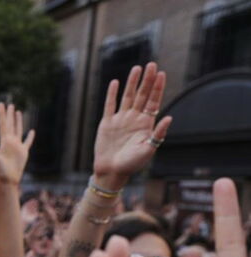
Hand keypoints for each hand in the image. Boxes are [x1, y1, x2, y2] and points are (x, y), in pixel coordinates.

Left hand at [0, 103, 34, 185]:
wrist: (8, 179)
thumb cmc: (0, 170)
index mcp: (4, 141)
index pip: (3, 124)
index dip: (2, 114)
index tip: (1, 104)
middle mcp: (10, 142)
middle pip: (10, 125)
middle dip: (10, 115)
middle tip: (10, 104)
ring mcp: (17, 146)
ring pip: (18, 130)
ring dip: (18, 121)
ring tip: (18, 112)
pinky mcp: (23, 152)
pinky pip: (27, 142)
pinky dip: (30, 137)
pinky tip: (31, 131)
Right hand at [92, 63, 172, 189]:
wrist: (112, 172)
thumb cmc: (132, 164)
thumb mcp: (148, 150)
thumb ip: (158, 134)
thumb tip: (169, 118)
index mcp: (146, 124)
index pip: (153, 101)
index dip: (157, 88)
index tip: (161, 74)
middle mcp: (134, 119)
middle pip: (142, 95)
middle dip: (147, 80)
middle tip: (152, 65)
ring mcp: (120, 120)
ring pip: (128, 97)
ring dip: (132, 83)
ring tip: (137, 68)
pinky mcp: (107, 123)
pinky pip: (110, 106)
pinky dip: (111, 94)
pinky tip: (115, 83)